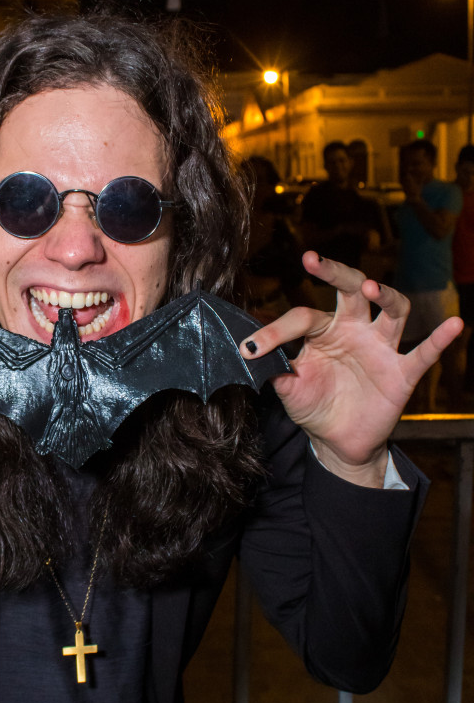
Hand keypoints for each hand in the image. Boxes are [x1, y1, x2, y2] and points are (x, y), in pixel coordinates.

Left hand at [242, 251, 462, 485]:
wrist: (336, 441)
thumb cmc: (313, 405)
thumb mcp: (288, 389)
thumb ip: (274, 370)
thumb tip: (249, 354)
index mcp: (323, 330)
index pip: (301, 317)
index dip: (274, 332)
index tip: (250, 349)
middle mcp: (354, 330)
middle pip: (351, 290)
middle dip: (336, 273)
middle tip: (314, 261)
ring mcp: (380, 348)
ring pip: (392, 310)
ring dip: (385, 295)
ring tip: (371, 286)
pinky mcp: (401, 373)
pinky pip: (424, 353)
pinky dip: (440, 339)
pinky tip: (453, 325)